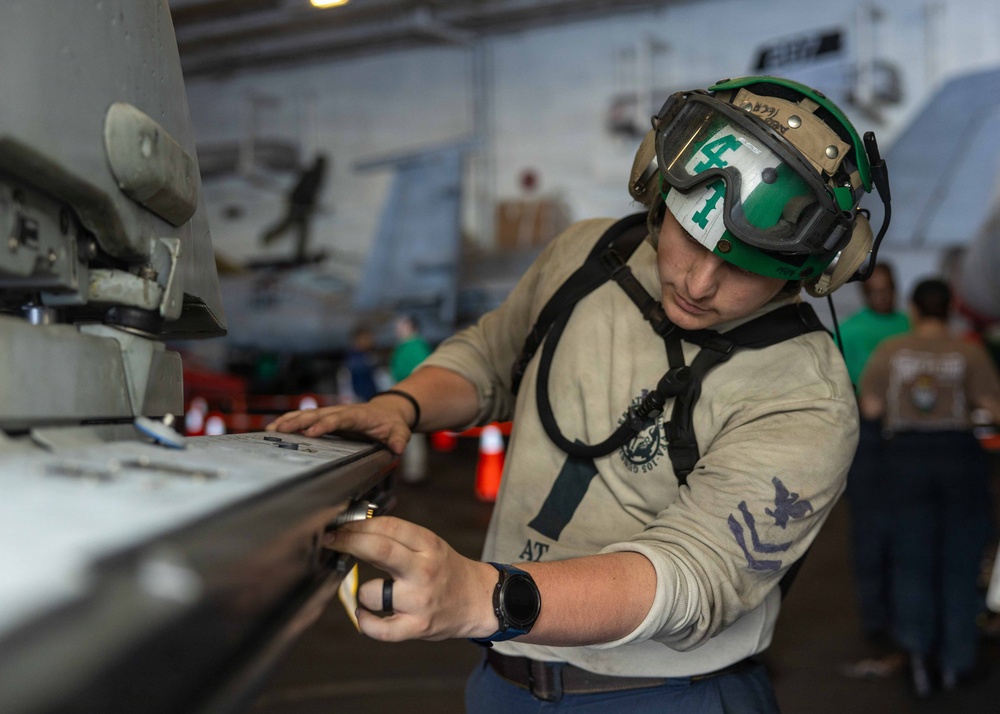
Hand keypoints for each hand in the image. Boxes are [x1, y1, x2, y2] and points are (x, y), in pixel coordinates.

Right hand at [265, 399, 411, 453]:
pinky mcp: (327, 418)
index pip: (340, 418)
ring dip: (290, 420)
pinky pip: (306, 417)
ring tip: (272, 429)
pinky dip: (290, 421)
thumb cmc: (393, 423)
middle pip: (318, 414)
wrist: (389, 411)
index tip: (311, 432)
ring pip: (308, 414)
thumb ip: (399, 439)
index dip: (325, 424)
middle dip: (299, 422)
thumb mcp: (400, 432)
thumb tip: (398, 448)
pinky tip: (275, 428)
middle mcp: (342, 411)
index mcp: (359, 415)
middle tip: (281, 430)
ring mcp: (333, 413)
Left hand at [326, 516, 496, 641]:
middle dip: (349, 542)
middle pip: (379, 550)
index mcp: (428, 544)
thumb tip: (355, 530)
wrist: (478, 600)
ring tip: (371, 591)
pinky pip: (380, 629)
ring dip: (362, 592)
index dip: (359, 524)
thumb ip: (398, 539)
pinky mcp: (417, 626)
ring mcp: (419, 600)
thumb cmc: (446, 570)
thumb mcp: (429, 545)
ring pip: (371, 593)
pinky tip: (364, 614)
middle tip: (332, 541)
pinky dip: (365, 622)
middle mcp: (423, 570)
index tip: (341, 526)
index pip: (388, 527)